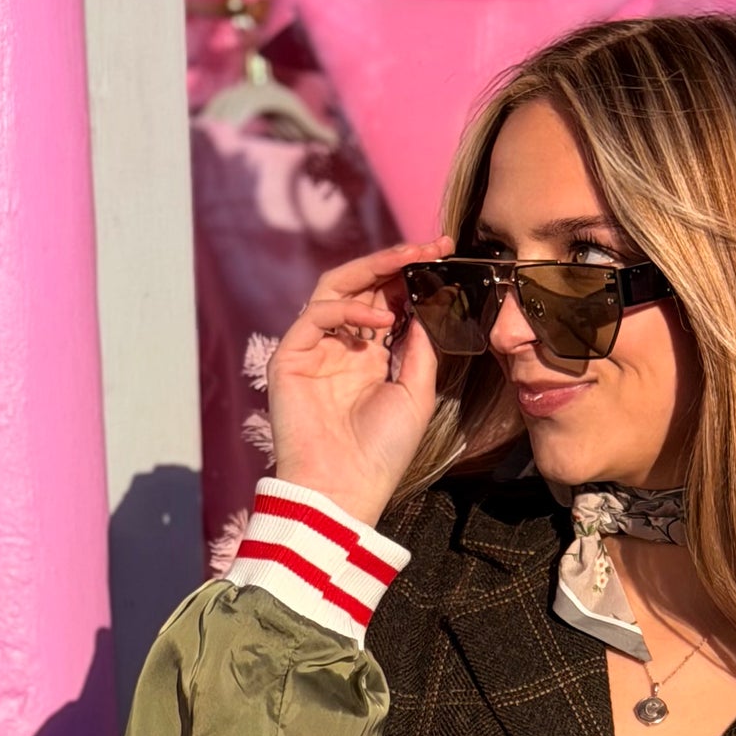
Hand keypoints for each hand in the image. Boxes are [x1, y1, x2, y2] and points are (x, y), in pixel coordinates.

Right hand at [266, 239, 450, 528]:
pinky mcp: (291, 356)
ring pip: (337, 288)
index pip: (388, 302)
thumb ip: (420, 348)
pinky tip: (380, 320)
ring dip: (373, 270)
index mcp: (371, 358)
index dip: (412, 278)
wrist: (345, 488)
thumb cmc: (382, 452)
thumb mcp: (416, 394)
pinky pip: (317, 314)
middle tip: (431, 246)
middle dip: (397, 263)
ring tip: (408, 263)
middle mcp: (342, 347)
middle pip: (364, 286)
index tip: (444, 257)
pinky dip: (349, 310)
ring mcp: (315, 349)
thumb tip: (428, 306)